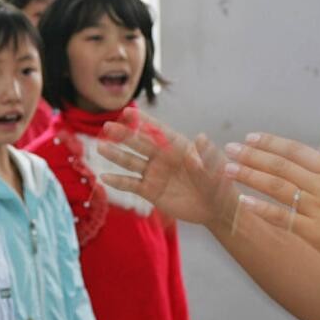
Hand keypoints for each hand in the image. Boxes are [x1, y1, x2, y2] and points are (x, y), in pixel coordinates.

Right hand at [97, 109, 239, 228]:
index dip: (144, 121)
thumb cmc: (219, 182)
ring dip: (116, 155)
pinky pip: (131, 185)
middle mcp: (162, 157)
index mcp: (177, 146)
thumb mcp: (216, 166)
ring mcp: (155, 174)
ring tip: (101, 147)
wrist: (216, 207)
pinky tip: (104, 177)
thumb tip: (202, 137)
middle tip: (107, 126)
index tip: (128, 112)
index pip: (158, 131)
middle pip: (139, 144)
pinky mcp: (151, 191)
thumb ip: (206, 154)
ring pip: (131, 162)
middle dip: (124, 135)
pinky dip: (118, 182)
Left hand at [224, 129, 319, 282]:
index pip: (296, 151)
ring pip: (279, 188)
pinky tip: (243, 202)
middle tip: (228, 149)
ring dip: (250, 177)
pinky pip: (284, 218)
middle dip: (252, 156)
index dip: (270, 143)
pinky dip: (263, 209)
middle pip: (282, 166)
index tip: (249, 138)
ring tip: (227, 170)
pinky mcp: (317, 233)